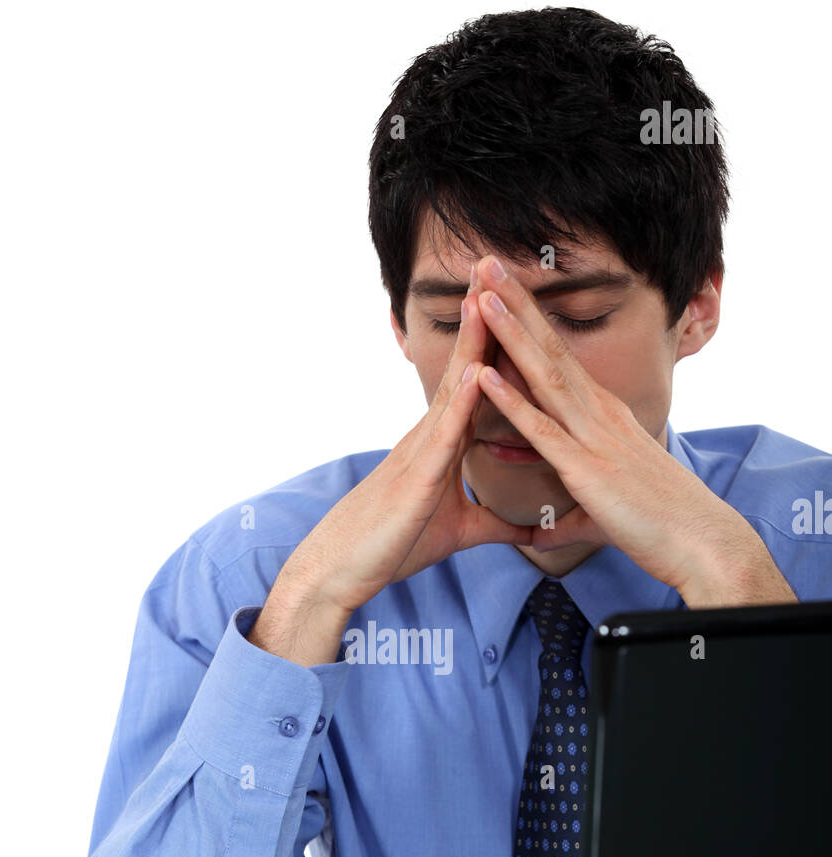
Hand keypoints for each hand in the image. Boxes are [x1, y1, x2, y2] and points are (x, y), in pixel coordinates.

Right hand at [275, 284, 535, 617]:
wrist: (343, 570)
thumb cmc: (393, 546)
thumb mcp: (460, 532)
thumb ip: (497, 524)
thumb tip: (534, 530)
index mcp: (442, 444)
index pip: (476, 383)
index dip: (494, 341)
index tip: (513, 301)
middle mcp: (429, 436)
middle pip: (463, 367)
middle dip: (481, 318)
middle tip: (495, 266)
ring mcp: (420, 452)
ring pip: (453, 388)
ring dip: (473, 342)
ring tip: (489, 295)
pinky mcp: (416, 479)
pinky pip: (444, 435)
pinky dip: (464, 403)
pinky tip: (481, 372)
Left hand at [467, 256, 795, 606]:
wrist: (699, 542)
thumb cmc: (657, 526)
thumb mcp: (601, 515)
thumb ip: (565, 521)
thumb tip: (540, 537)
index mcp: (603, 417)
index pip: (559, 358)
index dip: (530, 320)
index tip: (504, 287)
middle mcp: (599, 415)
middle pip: (550, 349)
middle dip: (516, 304)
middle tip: (486, 260)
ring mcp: (594, 438)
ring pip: (544, 375)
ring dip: (511, 334)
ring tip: (482, 294)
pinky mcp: (588, 470)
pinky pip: (543, 430)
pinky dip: (512, 401)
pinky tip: (485, 375)